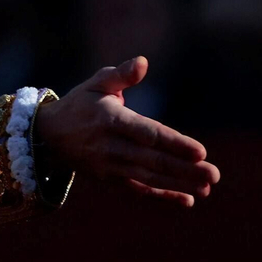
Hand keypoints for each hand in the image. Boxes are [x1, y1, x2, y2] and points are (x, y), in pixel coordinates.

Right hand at [32, 56, 219, 207]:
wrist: (47, 136)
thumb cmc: (80, 104)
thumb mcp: (96, 84)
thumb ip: (121, 75)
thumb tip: (143, 62)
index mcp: (110, 119)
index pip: (147, 133)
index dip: (174, 143)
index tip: (200, 151)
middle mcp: (109, 146)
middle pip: (152, 160)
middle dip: (184, 169)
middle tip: (213, 174)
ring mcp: (109, 166)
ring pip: (148, 177)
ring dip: (179, 184)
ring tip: (207, 188)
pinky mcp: (109, 180)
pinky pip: (138, 190)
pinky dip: (162, 196)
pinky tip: (187, 200)